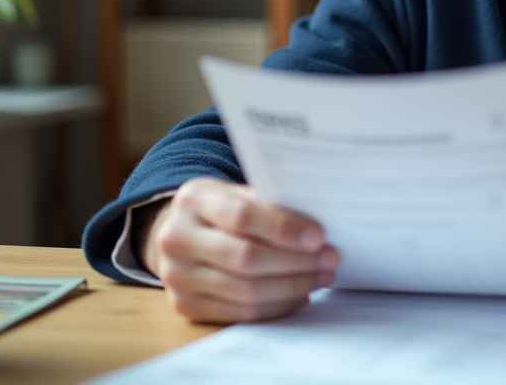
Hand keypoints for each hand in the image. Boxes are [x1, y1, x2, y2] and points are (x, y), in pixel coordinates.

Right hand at [135, 177, 338, 323]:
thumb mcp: (237, 192)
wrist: (181, 232)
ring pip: (245, 290)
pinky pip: (240, 313)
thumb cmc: (222, 209)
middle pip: (246, 258)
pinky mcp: (185, 305)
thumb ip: (269, 203)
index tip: (318, 237)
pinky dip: (276, 306)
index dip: (283, 229)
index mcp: (194, 199)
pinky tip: (299, 294)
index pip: (242, 216)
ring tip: (321, 277)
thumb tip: (317, 226)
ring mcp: (176, 275)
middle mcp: (177, 237)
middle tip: (329, 260)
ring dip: (292, 287)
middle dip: (296, 262)